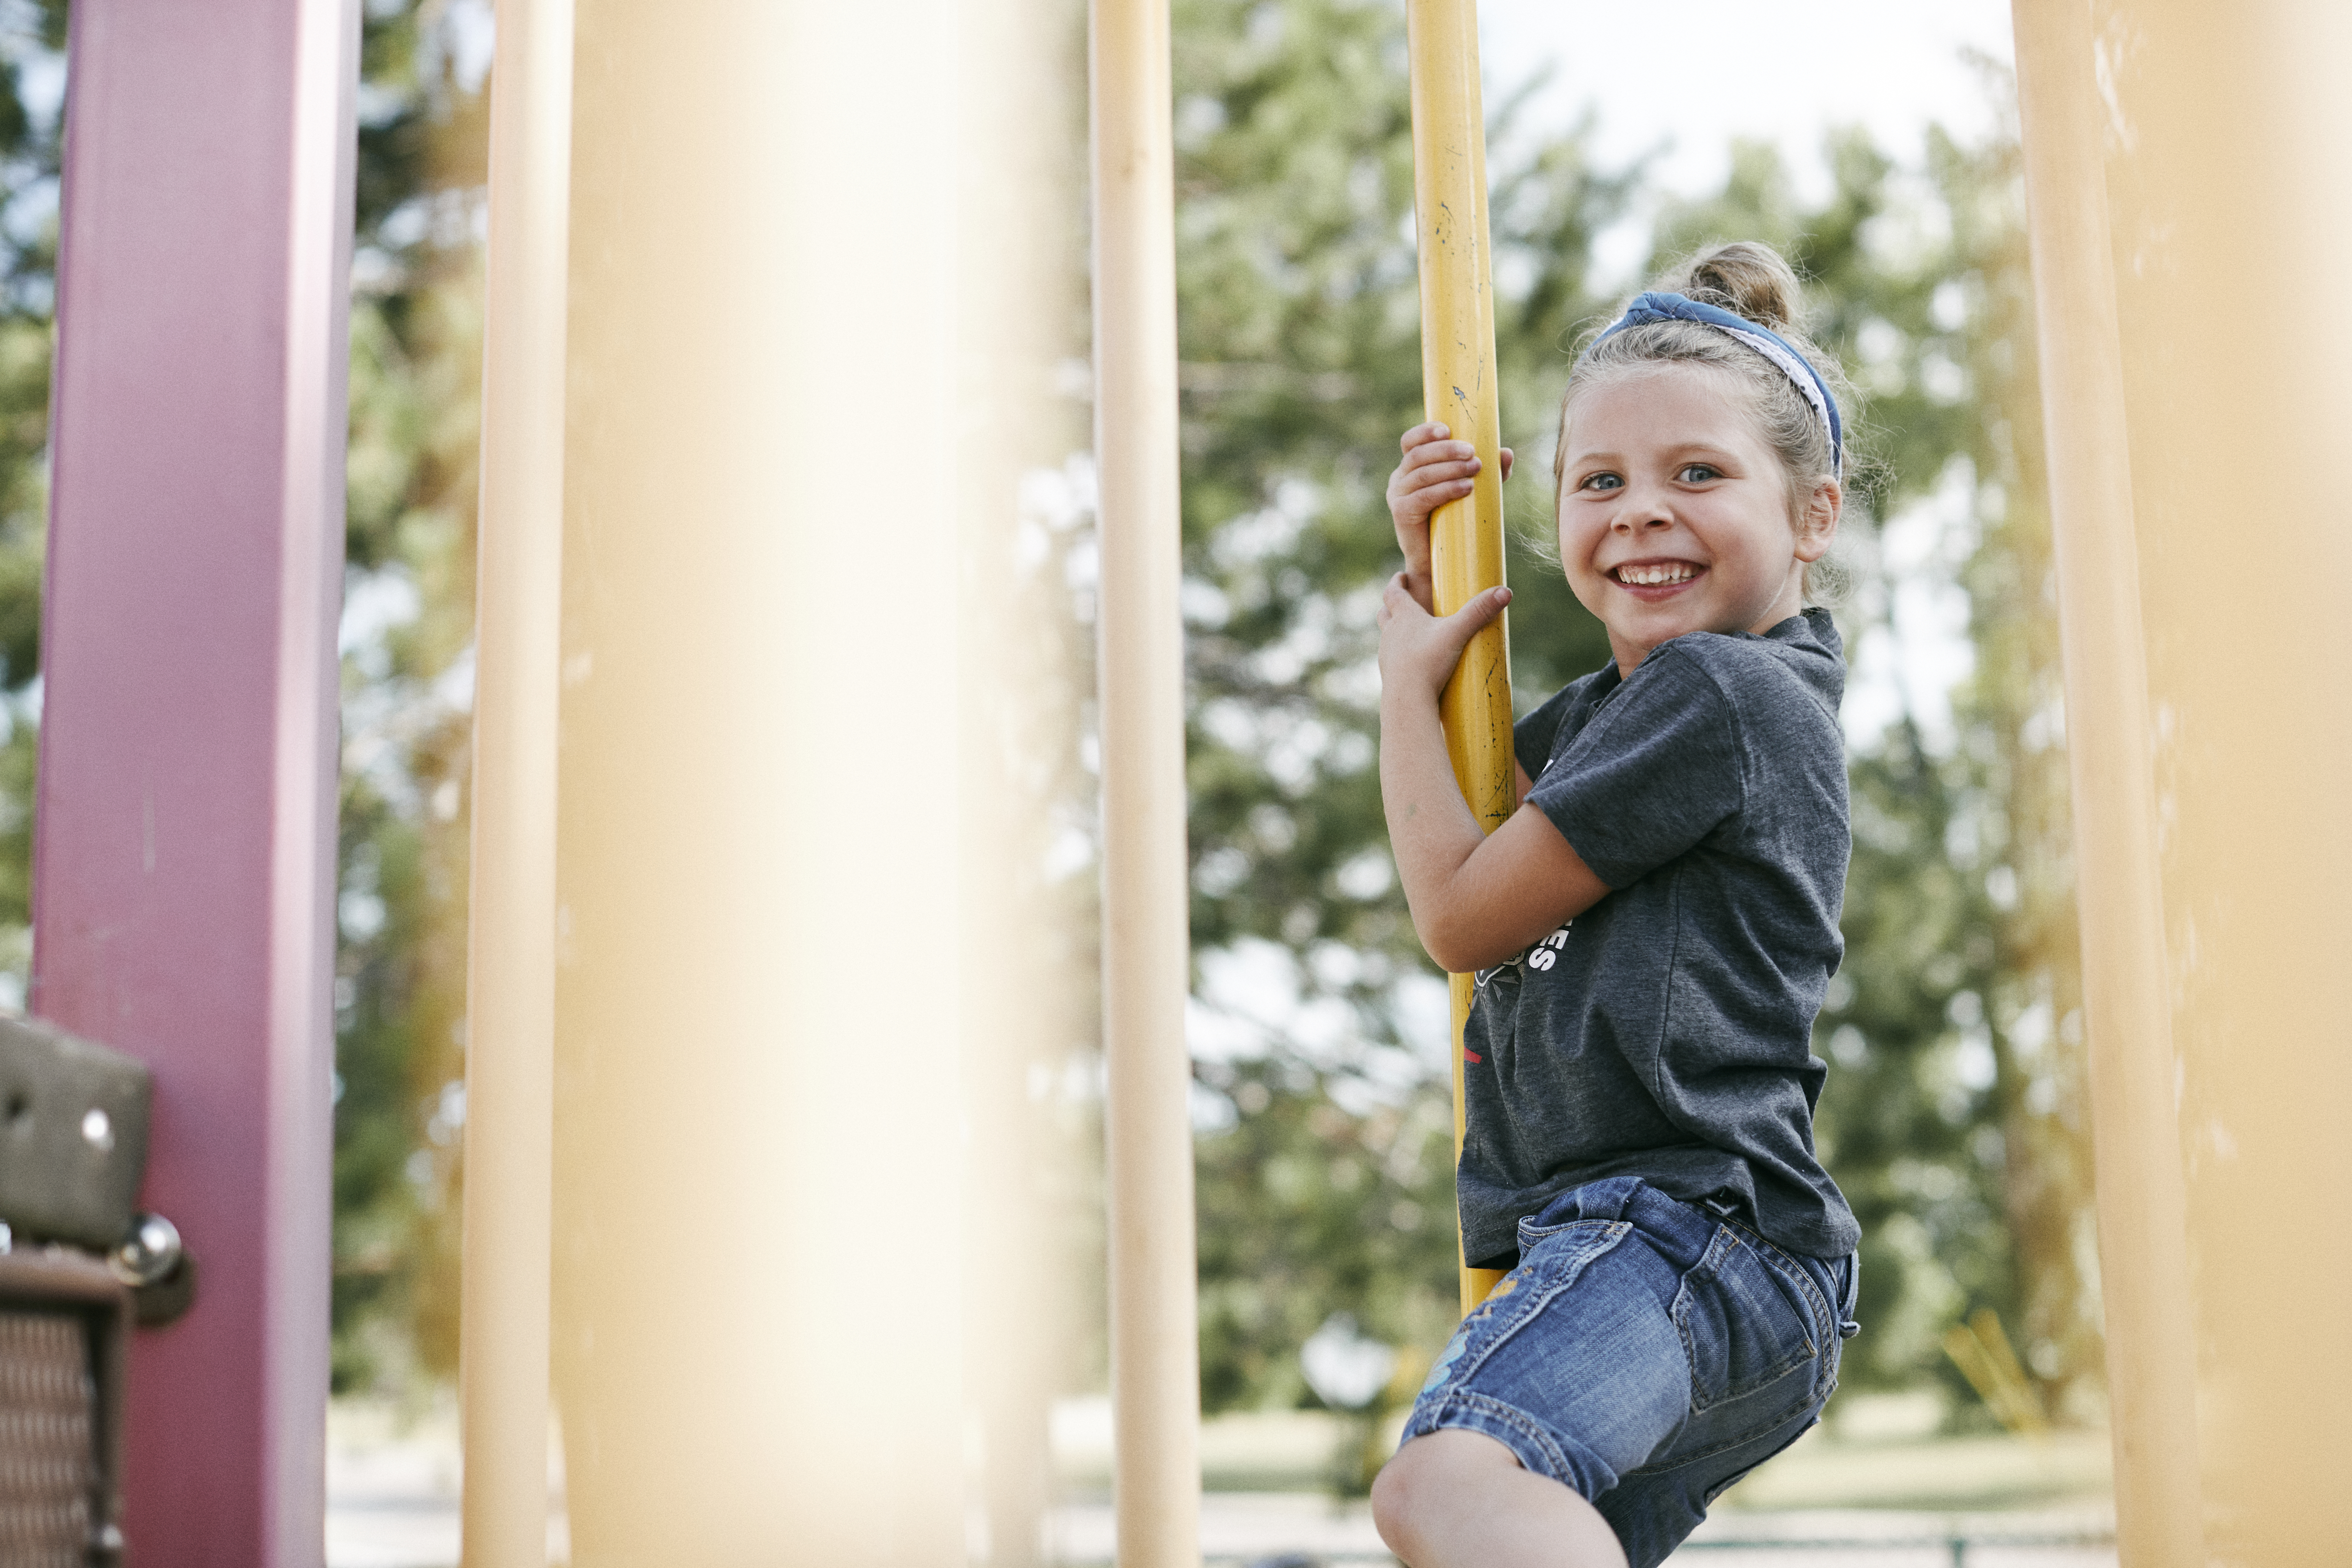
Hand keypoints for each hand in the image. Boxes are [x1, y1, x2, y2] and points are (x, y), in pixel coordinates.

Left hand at [1378, 572, 1510, 703]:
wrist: (1408, 699)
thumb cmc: (1429, 661)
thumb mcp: (1458, 632)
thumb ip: (1480, 611)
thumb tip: (1505, 591)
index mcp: (1404, 617)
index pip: (1393, 593)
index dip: (1396, 583)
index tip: (1400, 576)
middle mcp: (1391, 633)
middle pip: (1385, 613)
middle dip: (1392, 604)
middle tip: (1400, 599)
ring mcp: (1387, 655)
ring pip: (1386, 636)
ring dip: (1394, 630)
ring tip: (1407, 630)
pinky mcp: (1389, 675)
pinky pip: (1391, 659)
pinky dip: (1399, 654)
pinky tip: (1411, 661)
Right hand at [1386, 423, 1512, 612]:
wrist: (1438, 563)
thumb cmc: (1454, 522)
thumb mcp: (1473, 491)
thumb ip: (1489, 472)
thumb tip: (1506, 453)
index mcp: (1411, 467)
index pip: (1411, 441)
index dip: (1425, 432)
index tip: (1448, 429)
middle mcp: (1399, 478)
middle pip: (1418, 454)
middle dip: (1447, 450)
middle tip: (1474, 454)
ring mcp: (1397, 496)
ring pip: (1421, 474)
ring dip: (1450, 468)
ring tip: (1476, 469)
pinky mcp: (1400, 514)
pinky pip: (1421, 497)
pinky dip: (1445, 489)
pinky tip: (1465, 488)